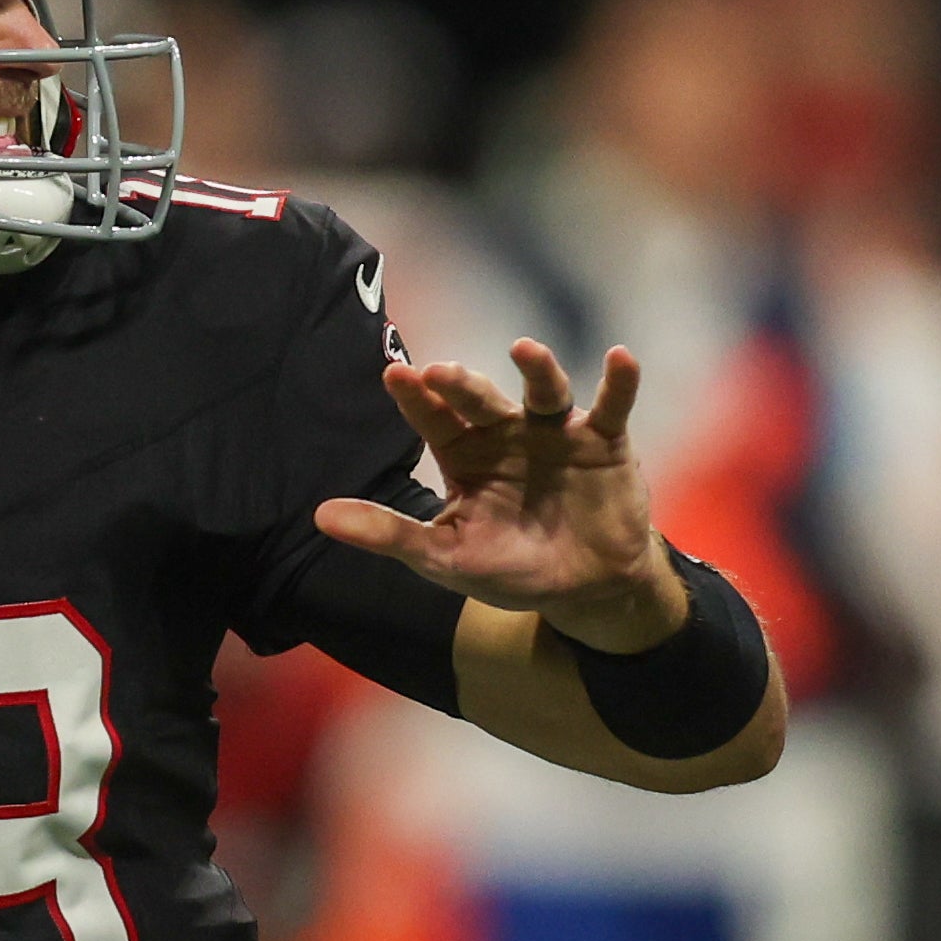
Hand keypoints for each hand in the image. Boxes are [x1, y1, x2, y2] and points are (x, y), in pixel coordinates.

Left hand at [316, 341, 687, 650]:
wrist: (583, 590)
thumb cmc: (508, 568)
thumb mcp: (444, 556)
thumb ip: (389, 533)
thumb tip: (320, 516)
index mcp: (464, 454)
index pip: (433, 418)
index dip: (415, 397)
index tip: (394, 373)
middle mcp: (506, 432)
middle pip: (481, 399)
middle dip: (462, 384)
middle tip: (442, 372)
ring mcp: (556, 431)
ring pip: (543, 391)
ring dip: (537, 369)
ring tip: (524, 350)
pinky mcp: (604, 440)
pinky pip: (613, 405)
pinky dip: (619, 383)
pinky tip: (620, 358)